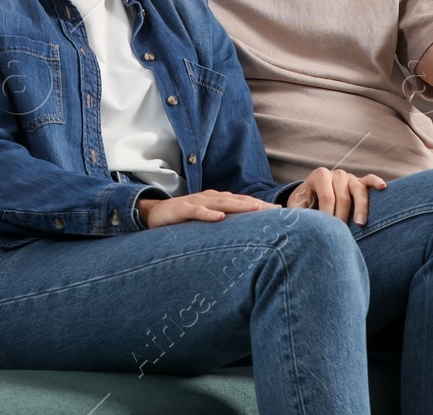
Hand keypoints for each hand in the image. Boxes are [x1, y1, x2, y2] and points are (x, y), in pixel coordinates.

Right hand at [137, 190, 277, 228]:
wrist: (153, 212)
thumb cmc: (182, 218)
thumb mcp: (205, 219)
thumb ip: (221, 223)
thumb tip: (243, 235)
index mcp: (216, 200)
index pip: (242, 201)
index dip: (260, 205)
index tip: (279, 211)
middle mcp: (209, 198)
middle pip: (237, 200)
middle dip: (257, 204)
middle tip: (275, 210)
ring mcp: (196, 202)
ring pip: (221, 203)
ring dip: (239, 206)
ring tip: (257, 210)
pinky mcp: (182, 209)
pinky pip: (197, 211)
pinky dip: (208, 214)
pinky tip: (219, 217)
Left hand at [285, 167, 387, 225]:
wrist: (311, 192)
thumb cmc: (304, 202)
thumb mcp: (297, 206)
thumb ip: (298, 213)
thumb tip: (300, 225)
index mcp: (320, 176)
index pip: (327, 197)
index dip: (328, 215)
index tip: (328, 231)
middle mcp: (336, 174)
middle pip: (343, 197)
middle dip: (342, 217)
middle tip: (341, 234)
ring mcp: (349, 177)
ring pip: (358, 190)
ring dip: (361, 208)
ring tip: (360, 224)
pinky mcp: (360, 181)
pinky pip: (369, 180)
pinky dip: (377, 182)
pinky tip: (383, 187)